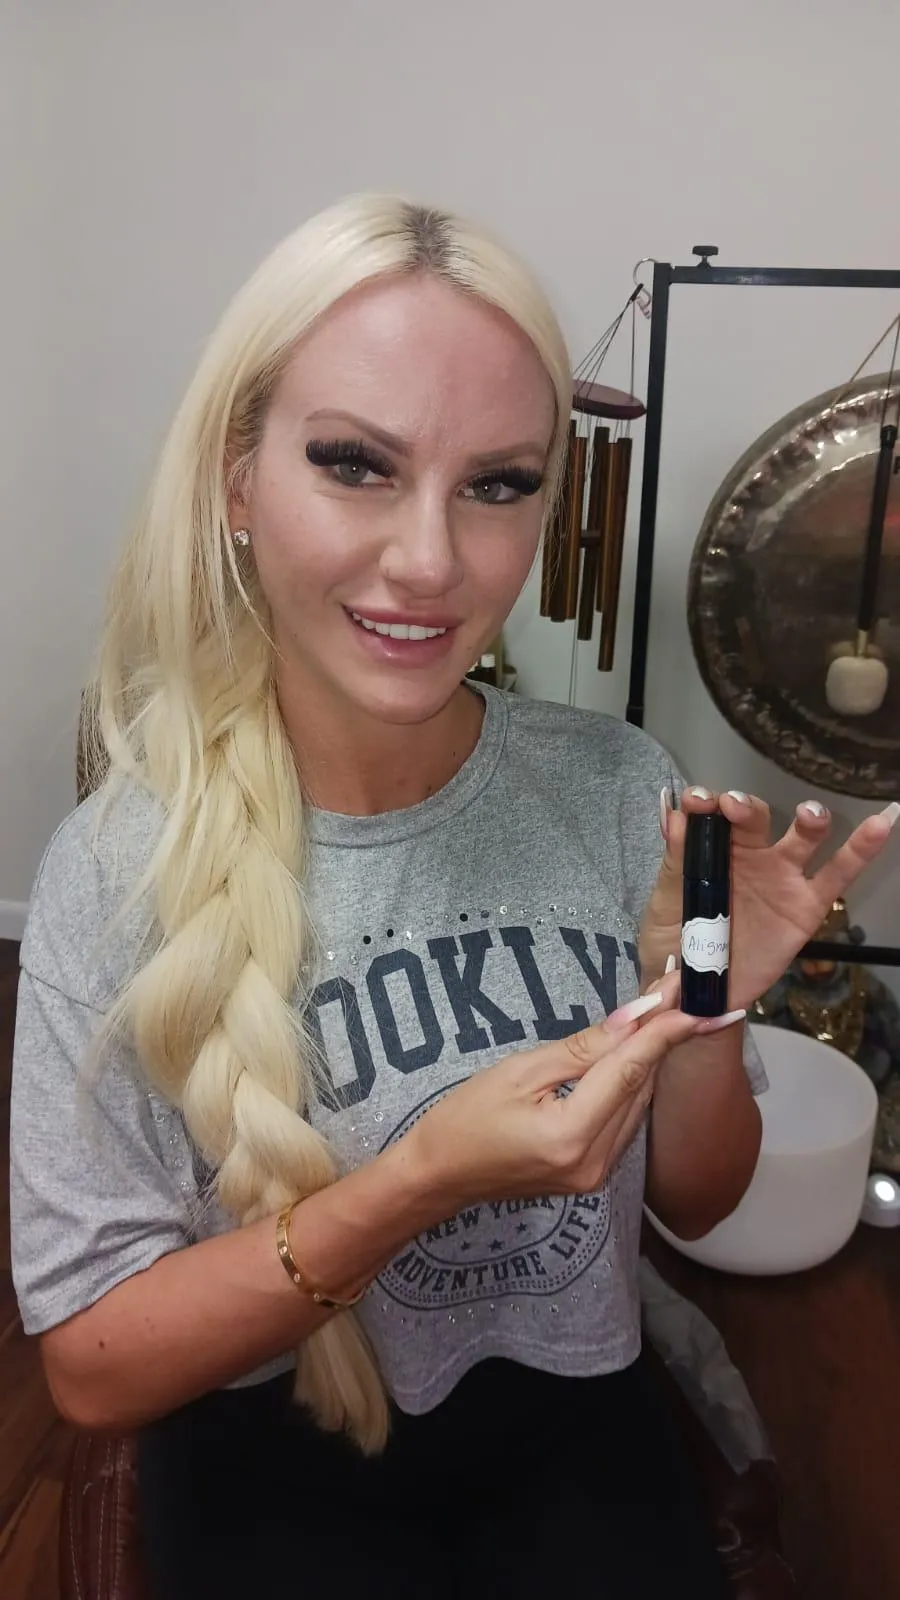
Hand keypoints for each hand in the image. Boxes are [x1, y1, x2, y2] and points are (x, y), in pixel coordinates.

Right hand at [404, 977, 709, 1215]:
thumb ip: (582, 1047)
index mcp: (570, 1134)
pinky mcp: (594, 1175)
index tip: (688, 997)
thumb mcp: (519, 1071)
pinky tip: (637, 1052)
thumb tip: (633, 1017)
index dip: (661, 1030)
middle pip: (639, 1086)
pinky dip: (631, 1084)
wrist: (440, 1175)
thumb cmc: (466, 1118)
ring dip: (649, 1058)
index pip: (628, 1070)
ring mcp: (597, 1174)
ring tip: (665, 1011)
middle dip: (660, 1036)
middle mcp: (594, 1161)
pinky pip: (625, 1120)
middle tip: (676, 990)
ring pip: (638, 1103)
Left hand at [641, 787, 898, 1008]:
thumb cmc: (674, 941)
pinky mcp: (807, 906)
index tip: (696, 800)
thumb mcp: (665, 901)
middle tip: (733, 807)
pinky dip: (862, 849)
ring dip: (807, 820)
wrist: (696, 994)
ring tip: (809, 814)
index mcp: (711, 851)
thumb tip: (675, 813)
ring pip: (802, 839)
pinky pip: (839, 875)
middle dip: (746, 808)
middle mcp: (750, 856)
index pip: (712, 816)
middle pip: (755, 820)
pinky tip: (882, 823)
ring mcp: (782, 878)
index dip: (706, 804)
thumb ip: (675, 860)